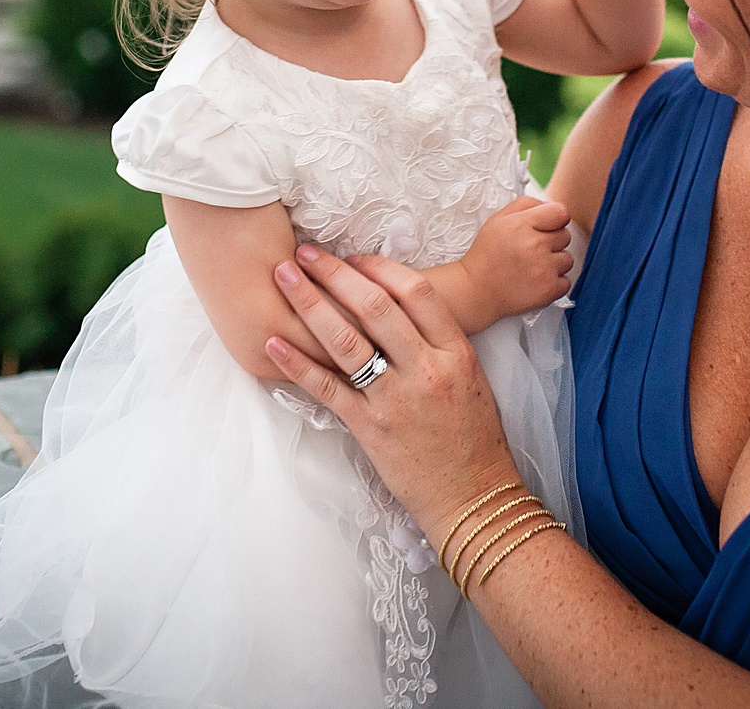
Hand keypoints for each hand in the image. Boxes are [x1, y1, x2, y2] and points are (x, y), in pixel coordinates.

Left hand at [267, 246, 524, 530]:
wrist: (474, 497)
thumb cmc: (475, 440)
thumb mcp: (472, 379)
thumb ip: (440, 343)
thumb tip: (399, 308)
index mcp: (455, 352)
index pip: (416, 292)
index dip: (380, 267)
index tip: (353, 256)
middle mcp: (426, 370)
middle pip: (374, 306)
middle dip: (334, 273)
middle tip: (304, 252)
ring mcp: (396, 400)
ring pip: (346, 340)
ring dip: (309, 304)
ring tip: (283, 278)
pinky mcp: (370, 429)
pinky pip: (327, 388)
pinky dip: (297, 364)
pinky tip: (274, 342)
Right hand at [460, 196, 573, 320]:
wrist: (476, 293)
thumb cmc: (487, 255)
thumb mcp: (498, 220)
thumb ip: (526, 204)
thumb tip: (551, 205)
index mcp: (521, 224)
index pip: (561, 213)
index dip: (555, 219)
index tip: (545, 227)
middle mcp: (535, 245)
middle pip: (566, 236)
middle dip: (552, 242)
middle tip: (530, 251)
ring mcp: (544, 269)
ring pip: (567, 259)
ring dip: (554, 263)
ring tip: (531, 268)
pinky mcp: (549, 290)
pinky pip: (566, 281)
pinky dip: (553, 284)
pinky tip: (535, 282)